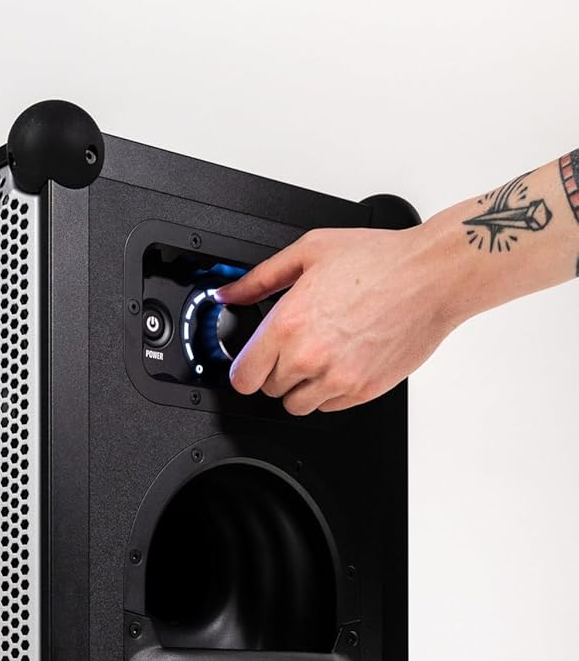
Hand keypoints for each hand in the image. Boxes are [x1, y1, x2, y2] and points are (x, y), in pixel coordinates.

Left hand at [214, 223, 457, 414]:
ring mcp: (337, 378)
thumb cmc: (380, 260)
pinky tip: (344, 361)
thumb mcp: (310, 252)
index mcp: (289, 323)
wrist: (432, 276)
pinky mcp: (362, 391)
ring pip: (297, 405)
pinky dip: (331, 391)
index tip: (254, 362)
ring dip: (302, 386)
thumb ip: (261, 278)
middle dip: (278, 370)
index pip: (243, 377)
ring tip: (322, 354)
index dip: (246, 369)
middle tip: (299, 344)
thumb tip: (229, 293)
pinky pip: (329, 408)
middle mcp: (310, 356)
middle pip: (269, 390)